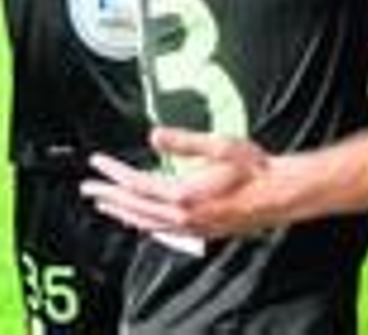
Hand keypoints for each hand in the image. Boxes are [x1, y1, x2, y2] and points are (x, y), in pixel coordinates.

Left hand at [81, 126, 275, 239]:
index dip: (114, 173)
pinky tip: (139, 220)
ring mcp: (192, 227)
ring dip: (122, 212)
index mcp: (184, 195)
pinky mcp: (200, 231)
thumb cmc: (253, 169)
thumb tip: (153, 135)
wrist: (279, 194)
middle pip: (134, 207)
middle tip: (88, 188)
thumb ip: (184, 141)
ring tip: (105, 204)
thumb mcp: (219, 145)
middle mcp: (183, 216)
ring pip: (145, 223)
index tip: (97, 163)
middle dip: (109, 195)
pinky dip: (143, 223)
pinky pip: (162, 230)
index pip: (137, 184)